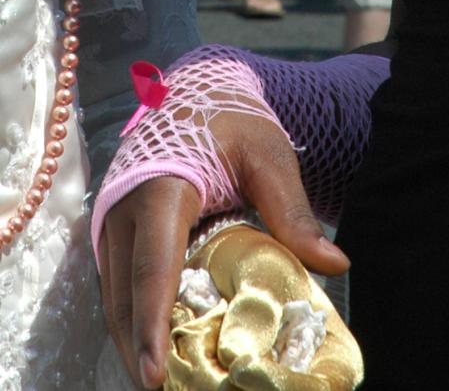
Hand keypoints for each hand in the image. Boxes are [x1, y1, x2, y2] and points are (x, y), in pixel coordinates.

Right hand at [98, 111, 348, 388]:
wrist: (196, 87)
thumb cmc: (232, 119)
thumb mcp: (268, 154)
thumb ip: (292, 210)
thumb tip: (336, 264)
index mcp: (160, 188)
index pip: (152, 267)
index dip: (152, 325)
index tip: (155, 375)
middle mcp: (124, 206)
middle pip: (124, 294)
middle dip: (140, 350)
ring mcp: (113, 217)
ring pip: (115, 293)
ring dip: (134, 339)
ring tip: (161, 381)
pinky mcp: (115, 227)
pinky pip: (119, 281)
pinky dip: (134, 317)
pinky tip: (156, 347)